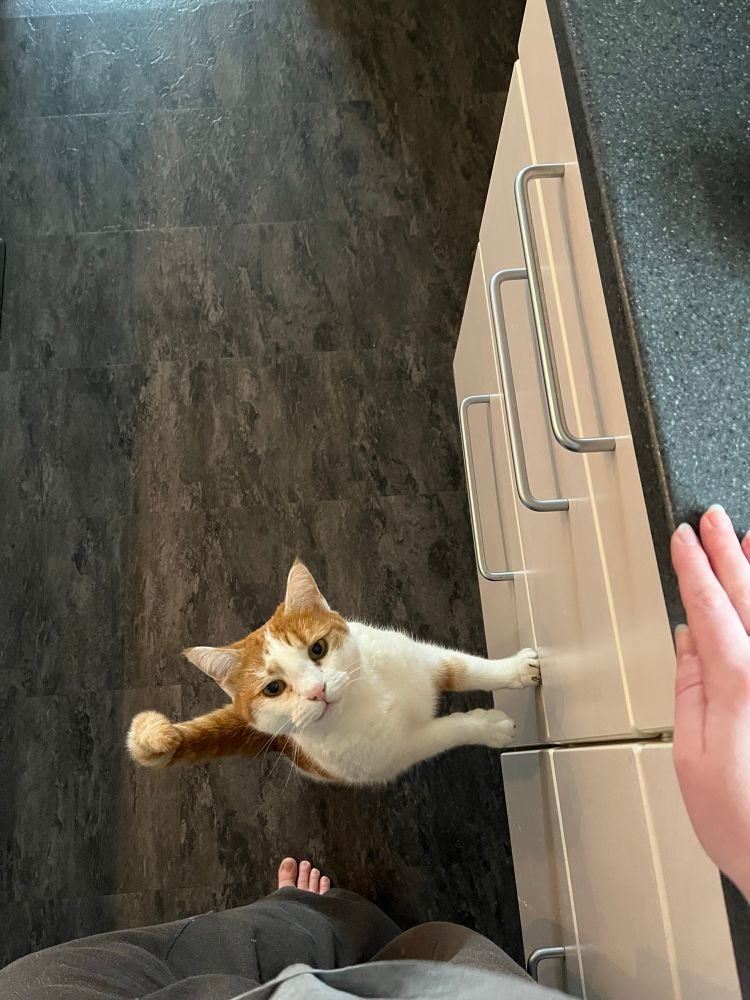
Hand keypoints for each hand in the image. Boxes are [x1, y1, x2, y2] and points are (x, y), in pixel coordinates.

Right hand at [671, 505, 749, 897]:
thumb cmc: (745, 824)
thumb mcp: (691, 755)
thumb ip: (691, 690)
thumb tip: (689, 644)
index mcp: (742, 686)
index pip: (711, 608)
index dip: (694, 569)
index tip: (682, 540)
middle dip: (728, 554)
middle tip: (714, 521)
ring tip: (749, 540)